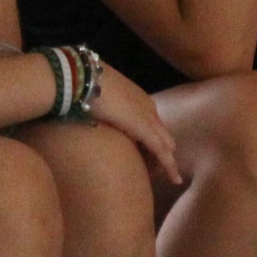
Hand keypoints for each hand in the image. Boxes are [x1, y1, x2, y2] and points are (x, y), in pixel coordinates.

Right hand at [86, 64, 181, 184]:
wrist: (81, 78)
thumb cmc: (83, 85)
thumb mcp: (97, 98)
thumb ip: (101, 108)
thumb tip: (92, 116)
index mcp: (137, 98)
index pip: (150, 123)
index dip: (151, 139)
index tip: (147, 155)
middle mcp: (147, 107)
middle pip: (161, 134)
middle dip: (162, 152)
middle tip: (158, 172)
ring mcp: (147, 117)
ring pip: (165, 144)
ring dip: (166, 161)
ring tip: (173, 179)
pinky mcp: (144, 128)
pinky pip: (161, 151)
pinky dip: (168, 165)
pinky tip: (174, 178)